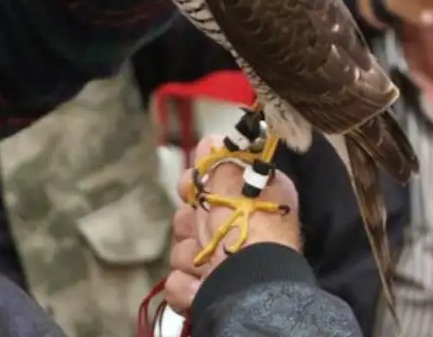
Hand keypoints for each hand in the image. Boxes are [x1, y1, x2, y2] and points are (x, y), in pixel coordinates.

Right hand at [162, 138, 301, 314]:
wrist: (249, 289)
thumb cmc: (249, 232)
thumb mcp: (236, 185)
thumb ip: (222, 161)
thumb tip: (211, 139)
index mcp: (255, 202)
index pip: (216, 183)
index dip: (198, 182)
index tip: (191, 185)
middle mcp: (240, 232)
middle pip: (192, 217)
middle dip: (192, 223)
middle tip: (205, 227)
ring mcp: (222, 264)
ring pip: (183, 249)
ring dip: (191, 255)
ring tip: (210, 261)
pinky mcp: (205, 292)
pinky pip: (178, 281)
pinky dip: (186, 285)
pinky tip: (201, 284)